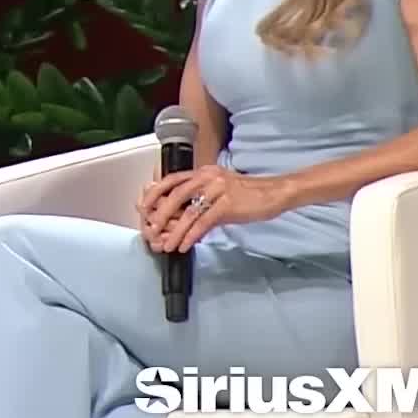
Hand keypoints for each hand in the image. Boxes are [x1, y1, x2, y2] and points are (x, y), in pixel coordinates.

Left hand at [136, 164, 289, 252]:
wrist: (274, 193)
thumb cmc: (246, 194)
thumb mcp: (219, 190)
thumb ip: (199, 198)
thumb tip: (178, 214)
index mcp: (202, 172)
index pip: (171, 180)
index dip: (155, 194)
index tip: (143, 208)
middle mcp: (207, 177)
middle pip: (175, 195)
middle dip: (159, 215)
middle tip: (150, 230)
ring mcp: (218, 190)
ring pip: (188, 212)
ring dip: (174, 231)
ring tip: (166, 245)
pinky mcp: (228, 205)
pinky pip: (204, 222)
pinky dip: (191, 235)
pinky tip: (184, 245)